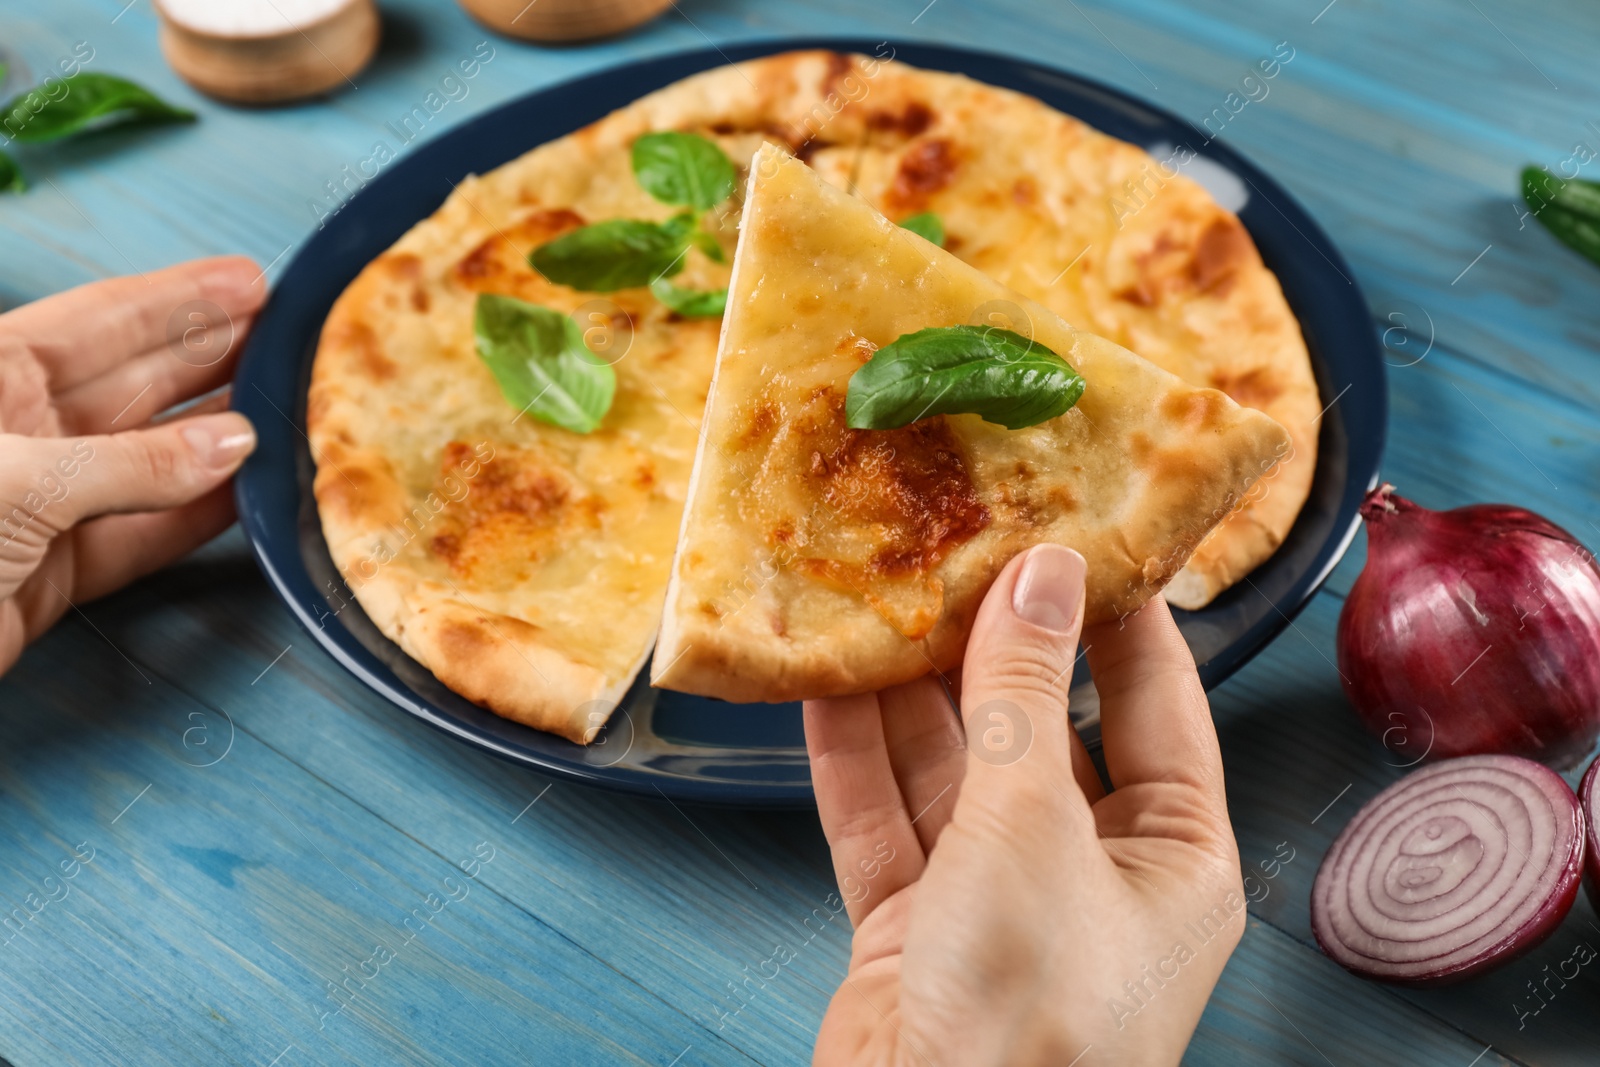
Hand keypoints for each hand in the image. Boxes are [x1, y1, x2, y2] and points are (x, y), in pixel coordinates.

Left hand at [0, 257, 263, 675]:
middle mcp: (19, 430)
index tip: (251, 281)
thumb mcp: (15, 482)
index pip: (99, 320)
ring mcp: (41, 502)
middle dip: (214, 357)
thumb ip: (132, 464)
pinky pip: (146, 534)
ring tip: (294, 411)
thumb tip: (235, 443)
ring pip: (152, 459)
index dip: (178, 298)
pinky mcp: (56, 573)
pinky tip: (254, 491)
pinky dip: (201, 517)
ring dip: (222, 440)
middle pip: (135, 381)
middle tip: (295, 338)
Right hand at [805, 545, 1243, 1065]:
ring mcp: (994, 900)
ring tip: (876, 590)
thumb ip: (1026, 694)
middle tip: (955, 544)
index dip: (1120, 615)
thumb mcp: (1033, 824)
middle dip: (993, 645)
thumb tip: (1042, 571)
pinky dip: (850, 756)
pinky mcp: (912, 927)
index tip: (1081, 526)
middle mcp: (1089, 872)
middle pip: (1041, 729)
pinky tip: (820, 680)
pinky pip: (882, 819)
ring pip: (949, 768)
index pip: (1158, 706)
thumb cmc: (1028, 1007)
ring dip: (908, 690)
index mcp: (1172, 857)